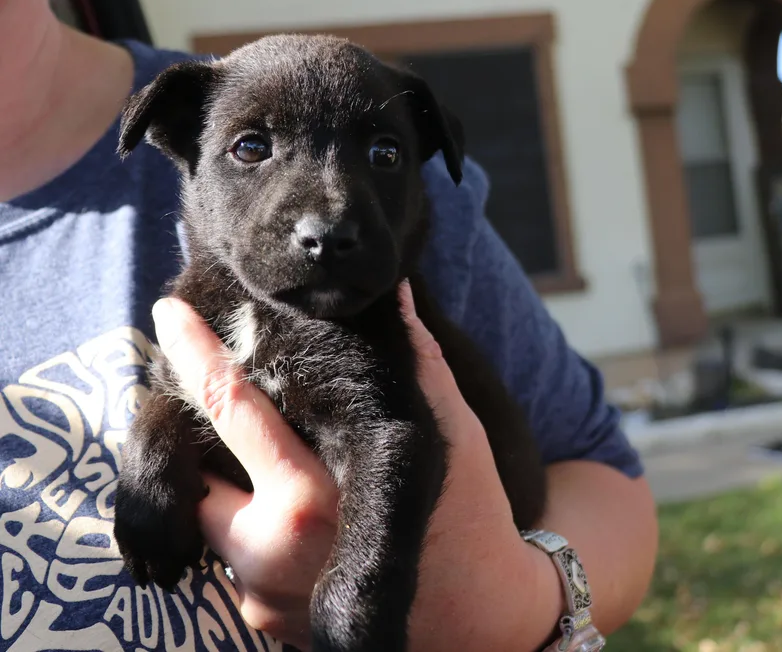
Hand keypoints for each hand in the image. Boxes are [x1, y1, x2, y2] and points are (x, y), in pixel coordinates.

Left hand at [151, 283, 560, 650]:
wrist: (480, 624)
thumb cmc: (469, 519)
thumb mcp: (450, 431)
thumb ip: (415, 360)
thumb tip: (393, 293)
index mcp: (310, 496)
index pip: (230, 406)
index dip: (194, 352)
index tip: (171, 311)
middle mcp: (270, 552)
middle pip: (195, 470)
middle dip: (199, 433)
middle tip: (223, 403)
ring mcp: (260, 594)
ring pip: (211, 518)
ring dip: (228, 484)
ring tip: (276, 465)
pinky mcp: (263, 620)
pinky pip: (234, 559)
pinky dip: (250, 527)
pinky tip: (298, 518)